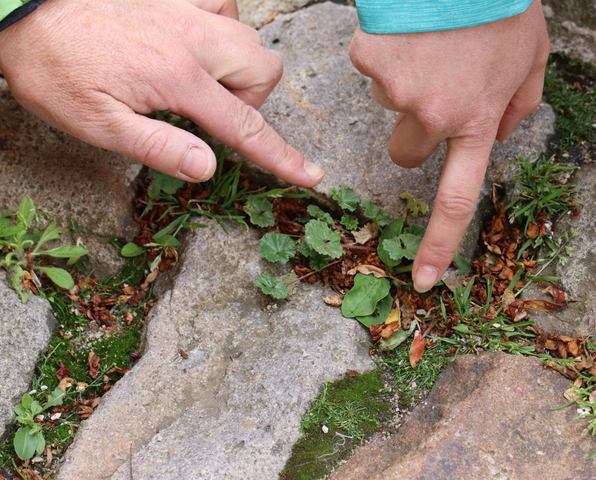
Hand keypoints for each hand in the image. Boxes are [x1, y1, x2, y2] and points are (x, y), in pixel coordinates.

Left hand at [0, 0, 323, 185]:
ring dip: (236, 67)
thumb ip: (159, 147)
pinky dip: (220, 30)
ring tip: (198, 81)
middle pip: (263, 69)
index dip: (281, 157)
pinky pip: (223, 6)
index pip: (245, 126)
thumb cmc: (56, 70)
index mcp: (176, 78)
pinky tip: (190, 44)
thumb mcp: (99, 126)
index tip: (311, 175)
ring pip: (247, 37)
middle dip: (252, 99)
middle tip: (211, 113)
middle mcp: (191, 38)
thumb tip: (208, 168)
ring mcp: (184, 9)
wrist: (23, 11)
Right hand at [349, 0, 548, 291]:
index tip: (423, 280)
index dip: (438, 244)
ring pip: (387, 103)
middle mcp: (433, 115)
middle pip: (404, 154)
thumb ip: (520, 106)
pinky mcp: (369, 61)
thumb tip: (501, 135)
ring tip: (430, 42)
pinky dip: (384, 52)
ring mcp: (396, 89)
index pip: (456, 200)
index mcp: (477, 121)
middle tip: (433, 89)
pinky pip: (369, 68)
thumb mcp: (532, 57)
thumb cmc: (502, 5)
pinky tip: (408, 29)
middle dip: (414, 131)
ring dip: (405, 81)